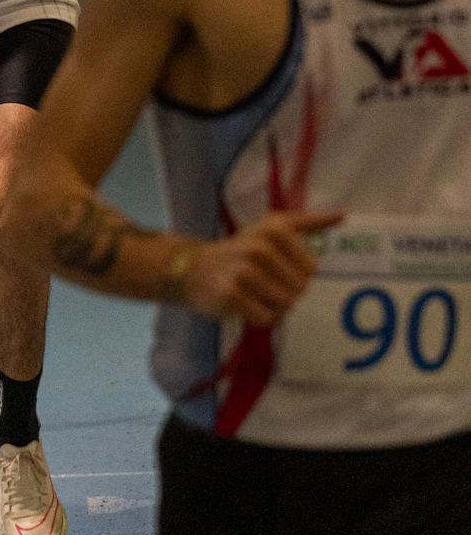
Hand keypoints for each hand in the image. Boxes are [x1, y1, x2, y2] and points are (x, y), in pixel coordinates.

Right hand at [184, 211, 344, 324]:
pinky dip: (258, 317)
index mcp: (275, 229)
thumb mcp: (270, 227)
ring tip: (254, 295)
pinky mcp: (231, 294)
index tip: (278, 269)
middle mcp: (260, 247)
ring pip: (285, 306)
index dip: (298, 276)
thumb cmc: (240, 249)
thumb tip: (342, 216)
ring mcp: (244, 271)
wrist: (192, 268)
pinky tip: (244, 305)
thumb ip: (308, 222)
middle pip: (300, 289)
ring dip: (273, 307)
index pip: (312, 270)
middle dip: (286, 293)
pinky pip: (265, 318)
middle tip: (263, 285)